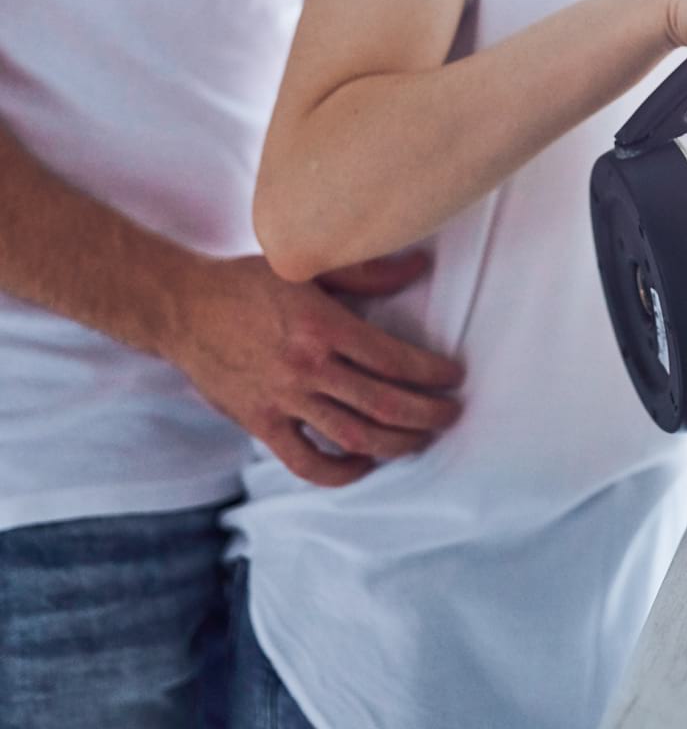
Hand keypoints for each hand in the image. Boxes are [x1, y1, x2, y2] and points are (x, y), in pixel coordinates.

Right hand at [163, 252, 462, 485]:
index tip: (454, 377)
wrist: (182, 308)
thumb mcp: (307, 266)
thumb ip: (367, 271)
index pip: (393, 359)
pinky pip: (306, 462)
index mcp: (323, 326)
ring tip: (421, 440)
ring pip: (352, 436)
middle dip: (426, 414)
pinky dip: (340, 471)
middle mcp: (307, 368)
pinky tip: (364, 463)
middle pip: (382, 403)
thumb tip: (419, 266)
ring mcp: (283, 400)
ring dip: (395, 444)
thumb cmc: (247, 282)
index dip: (431, 372)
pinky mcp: (260, 424)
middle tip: (451, 414)